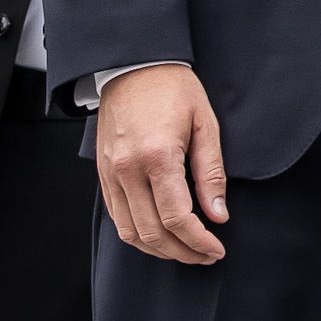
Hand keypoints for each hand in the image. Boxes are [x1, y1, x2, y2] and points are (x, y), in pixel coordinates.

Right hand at [96, 62, 229, 264]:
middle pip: (153, 233)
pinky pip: (116, 217)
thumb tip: (218, 214)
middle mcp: (127, 170)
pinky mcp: (102, 173)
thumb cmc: (172, 88)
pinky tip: (159, 235)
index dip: (199, 242)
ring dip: (159, 250)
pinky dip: (137, 234)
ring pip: (130, 232)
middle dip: (182, 253)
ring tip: (185, 251)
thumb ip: (211, 173)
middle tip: (205, 255)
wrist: (133, 65)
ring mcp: (110, 173)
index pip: (178, 218)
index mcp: (157, 156)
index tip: (216, 249)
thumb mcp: (205, 124)